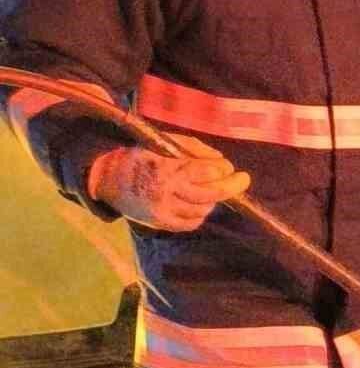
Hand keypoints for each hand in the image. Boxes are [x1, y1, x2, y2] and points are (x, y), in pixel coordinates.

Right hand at [87, 135, 249, 230]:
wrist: (107, 178)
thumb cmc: (140, 156)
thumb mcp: (163, 143)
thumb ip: (193, 149)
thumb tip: (222, 162)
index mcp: (165, 170)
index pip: (204, 172)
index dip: (221, 170)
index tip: (229, 167)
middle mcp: (166, 194)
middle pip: (210, 194)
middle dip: (231, 186)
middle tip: (243, 179)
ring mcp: (164, 212)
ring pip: (203, 209)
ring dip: (213, 198)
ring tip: (212, 187)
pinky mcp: (162, 224)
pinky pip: (192, 222)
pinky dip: (201, 212)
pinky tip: (199, 202)